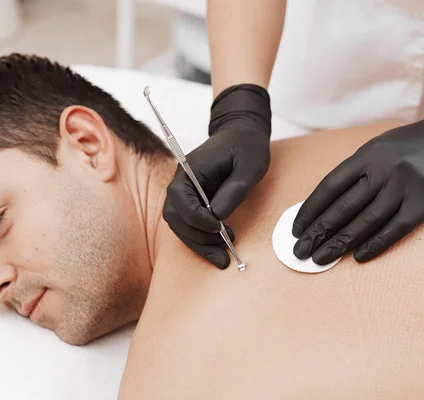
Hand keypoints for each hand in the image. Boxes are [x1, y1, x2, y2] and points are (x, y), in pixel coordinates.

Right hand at [163, 84, 271, 268]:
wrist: (242, 133)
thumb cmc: (247, 146)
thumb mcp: (248, 167)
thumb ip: (233, 191)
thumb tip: (217, 217)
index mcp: (190, 169)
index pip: (180, 200)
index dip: (197, 219)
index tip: (218, 228)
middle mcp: (181, 181)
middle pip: (175, 217)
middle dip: (197, 238)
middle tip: (223, 252)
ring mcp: (185, 192)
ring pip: (180, 225)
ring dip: (198, 243)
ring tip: (223, 255)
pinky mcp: (193, 200)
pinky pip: (189, 224)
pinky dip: (201, 239)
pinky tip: (219, 247)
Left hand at [292, 86, 423, 263]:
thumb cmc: (401, 151)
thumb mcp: (372, 152)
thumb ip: (350, 176)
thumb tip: (319, 210)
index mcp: (365, 157)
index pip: (330, 187)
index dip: (311, 210)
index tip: (296, 229)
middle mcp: (383, 170)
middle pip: (344, 207)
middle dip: (319, 232)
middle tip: (300, 251)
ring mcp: (404, 187)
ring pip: (366, 221)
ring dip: (341, 243)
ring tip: (321, 258)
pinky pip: (395, 229)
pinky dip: (375, 244)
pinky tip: (357, 257)